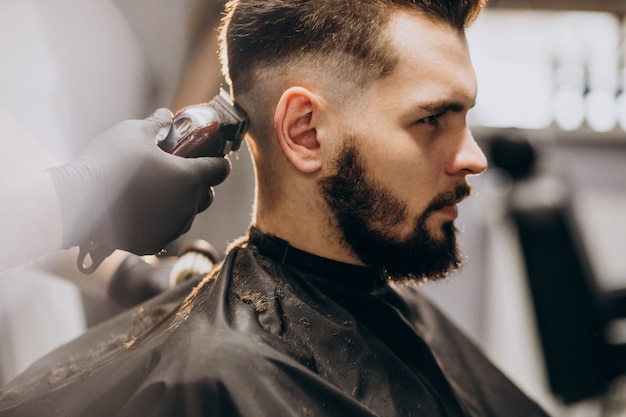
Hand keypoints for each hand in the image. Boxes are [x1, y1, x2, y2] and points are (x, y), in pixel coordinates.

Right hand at [48, 109, 229, 260]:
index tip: (208, 155)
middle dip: (196, 184)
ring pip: (186, 215)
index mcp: (190, 178)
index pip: (220, 169)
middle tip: (175, 172)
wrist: (77, 202)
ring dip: (178, 204)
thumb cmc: (109, 162)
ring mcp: (170, 228)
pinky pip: (165, 231)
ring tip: (155, 191)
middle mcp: (186, 206)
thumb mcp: (133, 132)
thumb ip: (157, 124)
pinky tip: (141, 209)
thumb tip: (167, 114)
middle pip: (205, 195)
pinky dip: (159, 220)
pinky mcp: (153, 243)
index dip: (216, 160)